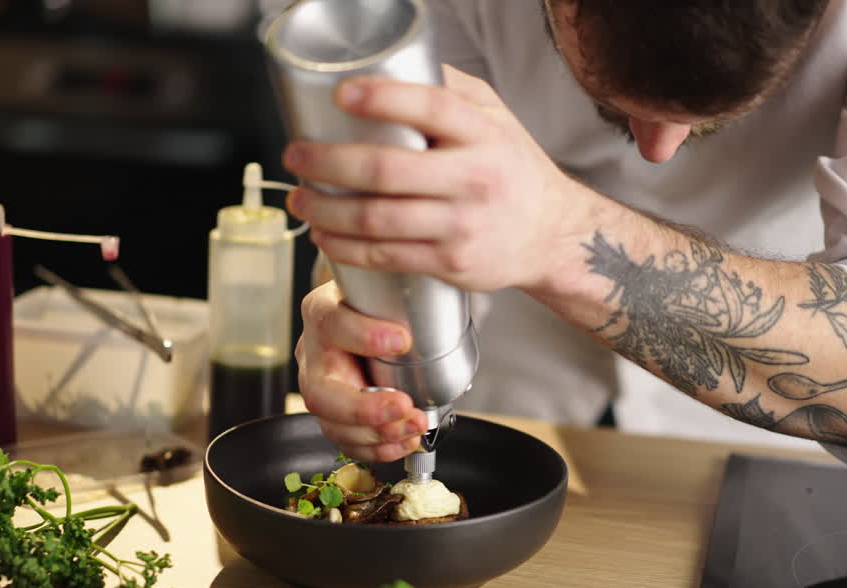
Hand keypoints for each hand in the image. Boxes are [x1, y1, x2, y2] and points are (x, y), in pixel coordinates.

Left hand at [282, 65, 577, 293]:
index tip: (341, 93)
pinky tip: (325, 238)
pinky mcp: (450, 263)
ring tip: (300, 199)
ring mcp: (461, 225)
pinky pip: (386, 257)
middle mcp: (474, 178)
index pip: (431, 108)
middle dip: (328, 163)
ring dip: (326, 211)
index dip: (382, 98)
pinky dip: (346, 249)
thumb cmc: (513, 169)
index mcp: (483, 134)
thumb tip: (389, 65)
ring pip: (377, 219)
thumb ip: (449, 90)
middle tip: (295, 155)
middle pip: (387, 170)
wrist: (551, 236)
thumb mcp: (495, 118)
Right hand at [295, 281, 429, 461]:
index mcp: (323, 311)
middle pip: (321, 392)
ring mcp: (319, 386)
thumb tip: (443, 284)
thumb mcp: (385, 284)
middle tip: (404, 407)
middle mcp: (314, 352)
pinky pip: (344, 440)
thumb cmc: (376, 301)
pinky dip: (376, 448)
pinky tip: (402, 442)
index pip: (333, 323)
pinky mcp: (331, 414)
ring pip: (331, 423)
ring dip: (376, 434)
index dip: (364, 336)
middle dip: (365, 409)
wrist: (367, 317)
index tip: (401, 340)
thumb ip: (403, 290)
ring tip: (413, 427)